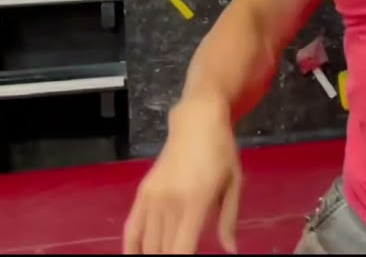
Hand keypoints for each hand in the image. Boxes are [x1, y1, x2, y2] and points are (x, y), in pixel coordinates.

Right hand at [122, 98, 242, 253]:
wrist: (197, 122)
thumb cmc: (222, 153)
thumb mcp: (234, 184)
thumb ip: (228, 220)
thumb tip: (231, 250)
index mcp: (196, 203)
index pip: (182, 249)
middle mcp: (170, 204)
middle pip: (162, 250)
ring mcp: (152, 199)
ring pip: (147, 244)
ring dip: (153, 256)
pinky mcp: (141, 194)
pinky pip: (131, 229)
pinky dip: (131, 248)